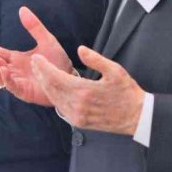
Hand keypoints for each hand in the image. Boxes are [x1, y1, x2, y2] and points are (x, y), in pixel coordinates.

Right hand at [0, 6, 72, 103]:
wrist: (70, 77)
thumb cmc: (57, 60)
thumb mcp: (46, 40)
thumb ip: (34, 27)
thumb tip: (22, 9)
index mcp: (16, 58)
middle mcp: (14, 70)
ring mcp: (18, 81)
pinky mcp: (24, 92)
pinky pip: (11, 87)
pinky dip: (6, 79)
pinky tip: (5, 70)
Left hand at [25, 47, 145, 134]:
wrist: (137, 117)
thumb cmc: (127, 92)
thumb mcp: (115, 71)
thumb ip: (96, 59)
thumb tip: (80, 49)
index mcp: (84, 91)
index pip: (55, 77)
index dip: (43, 67)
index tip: (36, 57)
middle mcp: (77, 105)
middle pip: (51, 88)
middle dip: (40, 75)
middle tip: (34, 64)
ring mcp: (77, 116)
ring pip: (54, 99)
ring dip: (45, 86)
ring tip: (39, 74)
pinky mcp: (79, 122)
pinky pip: (60, 108)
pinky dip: (54, 97)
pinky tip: (52, 89)